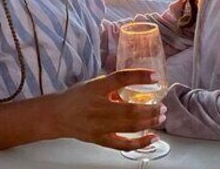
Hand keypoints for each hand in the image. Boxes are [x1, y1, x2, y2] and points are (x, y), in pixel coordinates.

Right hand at [49, 69, 164, 150]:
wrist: (56, 115)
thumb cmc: (76, 97)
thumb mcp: (94, 84)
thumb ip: (114, 85)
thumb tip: (137, 84)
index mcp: (96, 88)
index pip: (120, 79)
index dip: (139, 76)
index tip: (155, 76)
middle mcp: (98, 106)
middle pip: (130, 109)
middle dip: (151, 108)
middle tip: (163, 106)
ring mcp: (99, 125)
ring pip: (130, 126)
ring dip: (149, 122)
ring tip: (161, 117)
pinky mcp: (100, 139)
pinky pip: (123, 144)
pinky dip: (140, 142)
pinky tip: (152, 138)